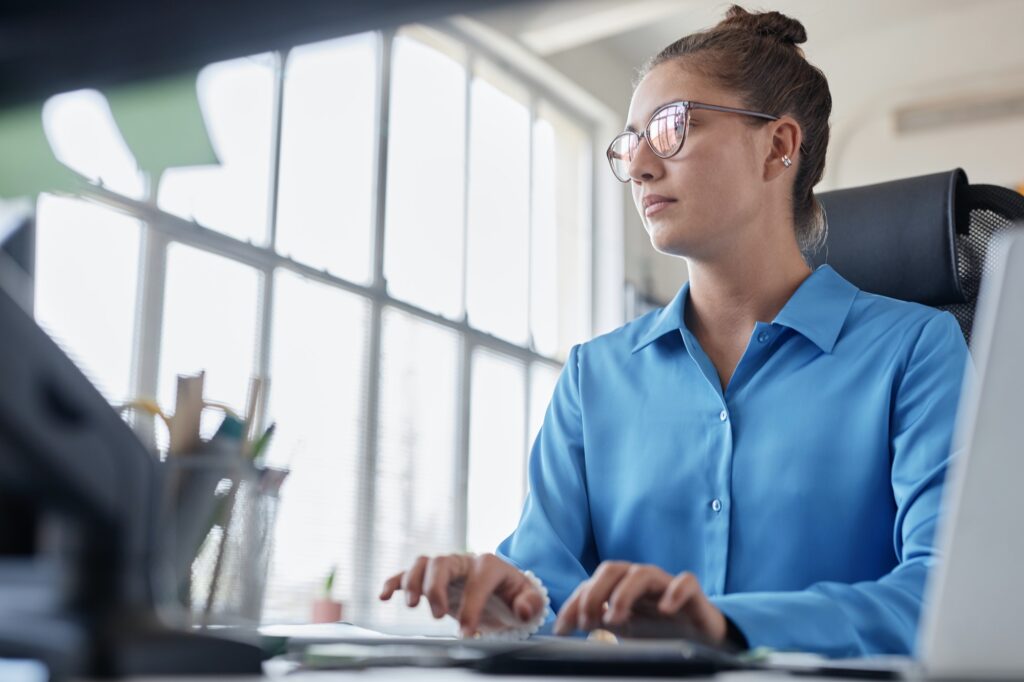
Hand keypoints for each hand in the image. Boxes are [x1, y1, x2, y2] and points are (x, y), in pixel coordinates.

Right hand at [379, 553, 545, 636]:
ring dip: (413, 582)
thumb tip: (521, 609)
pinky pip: (408, 573)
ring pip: (423, 563)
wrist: (502, 592)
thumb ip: (530, 603)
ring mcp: (446, 568)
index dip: (472, 607)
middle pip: (442, 563)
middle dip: (437, 588)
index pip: (477, 581)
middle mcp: (464, 561)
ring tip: (412, 605)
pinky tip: (384, 596)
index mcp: (489, 565)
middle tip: (439, 616)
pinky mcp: (431, 578)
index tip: (468, 633)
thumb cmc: (514, 596)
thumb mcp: (529, 601)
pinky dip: (394, 581)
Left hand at [553, 561, 726, 645]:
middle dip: (594, 594)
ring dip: (623, 595)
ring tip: (615, 620)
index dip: (574, 604)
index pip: (590, 584)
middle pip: (612, 569)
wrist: (699, 637)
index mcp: (620, 584)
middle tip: (587, 623)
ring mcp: (665, 584)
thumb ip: (599, 620)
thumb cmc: (658, 628)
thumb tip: (571, 622)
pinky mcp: (692, 593)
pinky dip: (674, 593)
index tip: (562, 630)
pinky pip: (685, 582)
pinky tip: (665, 609)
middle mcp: (640, 579)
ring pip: (642, 573)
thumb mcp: (623, 628)